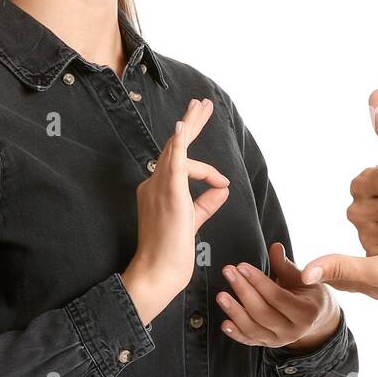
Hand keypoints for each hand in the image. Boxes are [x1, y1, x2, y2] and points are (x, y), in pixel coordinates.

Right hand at [123, 98, 229, 325]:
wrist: (158, 272)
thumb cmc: (172, 253)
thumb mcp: (193, 222)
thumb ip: (206, 203)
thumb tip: (223, 187)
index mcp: (159, 191)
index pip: (181, 166)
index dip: (206, 171)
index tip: (222, 183)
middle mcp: (154, 184)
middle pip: (174, 148)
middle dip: (190, 124)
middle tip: (202, 104)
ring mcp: (159, 187)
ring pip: (175, 149)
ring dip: (190, 125)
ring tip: (202, 106)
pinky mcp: (168, 194)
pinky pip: (172, 163)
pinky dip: (178, 144)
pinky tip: (183, 127)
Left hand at [217, 240, 341, 350]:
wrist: (316, 318)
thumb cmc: (308, 293)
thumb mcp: (302, 279)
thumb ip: (286, 265)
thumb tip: (275, 247)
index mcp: (305, 312)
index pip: (277, 297)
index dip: (258, 281)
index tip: (242, 266)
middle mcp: (293, 331)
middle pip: (262, 312)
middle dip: (243, 291)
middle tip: (229, 273)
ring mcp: (279, 341)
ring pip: (253, 329)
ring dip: (235, 312)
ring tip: (221, 295)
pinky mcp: (268, 345)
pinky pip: (249, 341)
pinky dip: (236, 333)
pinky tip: (224, 323)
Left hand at [299, 248, 377, 316]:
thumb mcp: (376, 270)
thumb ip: (342, 267)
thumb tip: (304, 273)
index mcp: (362, 285)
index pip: (326, 279)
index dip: (306, 272)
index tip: (288, 266)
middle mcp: (374, 287)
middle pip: (340, 280)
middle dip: (322, 273)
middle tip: (302, 265)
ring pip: (360, 276)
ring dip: (345, 269)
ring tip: (333, 265)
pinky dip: (372, 263)